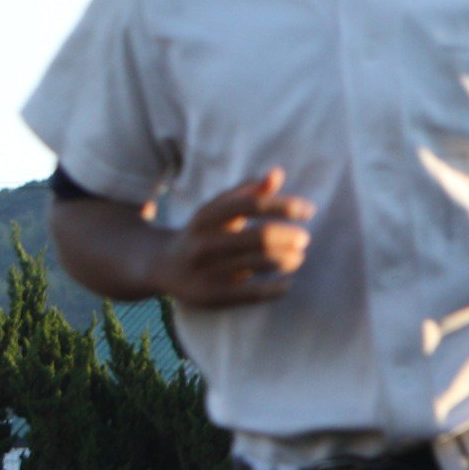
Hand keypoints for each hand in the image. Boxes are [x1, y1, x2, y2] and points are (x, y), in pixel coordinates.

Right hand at [157, 168, 316, 308]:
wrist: (159, 267)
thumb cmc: (202, 234)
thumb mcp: (217, 211)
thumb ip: (247, 193)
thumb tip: (277, 173)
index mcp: (206, 216)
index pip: (250, 205)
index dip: (283, 206)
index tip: (309, 210)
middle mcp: (203, 242)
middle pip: (259, 237)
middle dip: (289, 236)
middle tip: (304, 238)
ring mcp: (206, 270)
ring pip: (259, 263)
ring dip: (288, 259)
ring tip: (298, 257)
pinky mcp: (211, 296)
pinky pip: (252, 293)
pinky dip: (276, 289)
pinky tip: (287, 284)